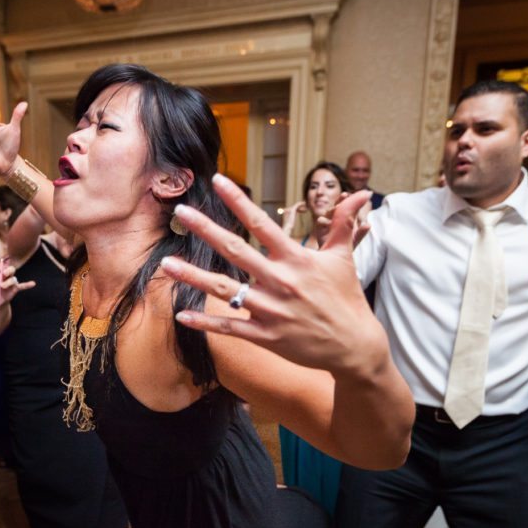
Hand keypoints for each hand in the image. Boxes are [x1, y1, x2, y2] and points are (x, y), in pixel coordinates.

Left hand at [0, 256, 34, 306]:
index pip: (0, 268)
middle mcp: (6, 276)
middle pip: (10, 269)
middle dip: (8, 270)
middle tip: (4, 273)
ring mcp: (11, 282)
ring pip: (13, 279)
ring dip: (8, 282)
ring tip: (2, 286)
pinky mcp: (15, 289)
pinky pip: (22, 286)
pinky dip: (27, 284)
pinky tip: (33, 283)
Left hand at [159, 174, 380, 377]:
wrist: (354, 346)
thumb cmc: (346, 299)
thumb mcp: (344, 258)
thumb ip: (343, 224)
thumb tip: (361, 195)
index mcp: (295, 258)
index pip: (261, 223)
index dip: (238, 201)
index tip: (217, 181)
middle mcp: (279, 281)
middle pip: (235, 250)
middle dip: (206, 229)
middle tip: (181, 213)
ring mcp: (270, 310)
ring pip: (224, 290)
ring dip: (193, 276)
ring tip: (166, 264)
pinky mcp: (265, 336)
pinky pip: (229, 327)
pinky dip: (205, 322)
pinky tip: (181, 314)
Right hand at [314, 192, 370, 248]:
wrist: (332, 258)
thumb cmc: (345, 248)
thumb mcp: (354, 241)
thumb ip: (361, 233)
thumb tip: (368, 225)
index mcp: (345, 218)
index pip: (347, 206)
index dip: (348, 200)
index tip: (349, 194)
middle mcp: (336, 218)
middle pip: (337, 206)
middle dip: (340, 200)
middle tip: (344, 195)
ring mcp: (327, 223)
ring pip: (329, 211)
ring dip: (333, 209)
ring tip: (336, 208)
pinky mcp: (320, 230)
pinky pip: (320, 222)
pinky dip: (324, 221)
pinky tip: (328, 221)